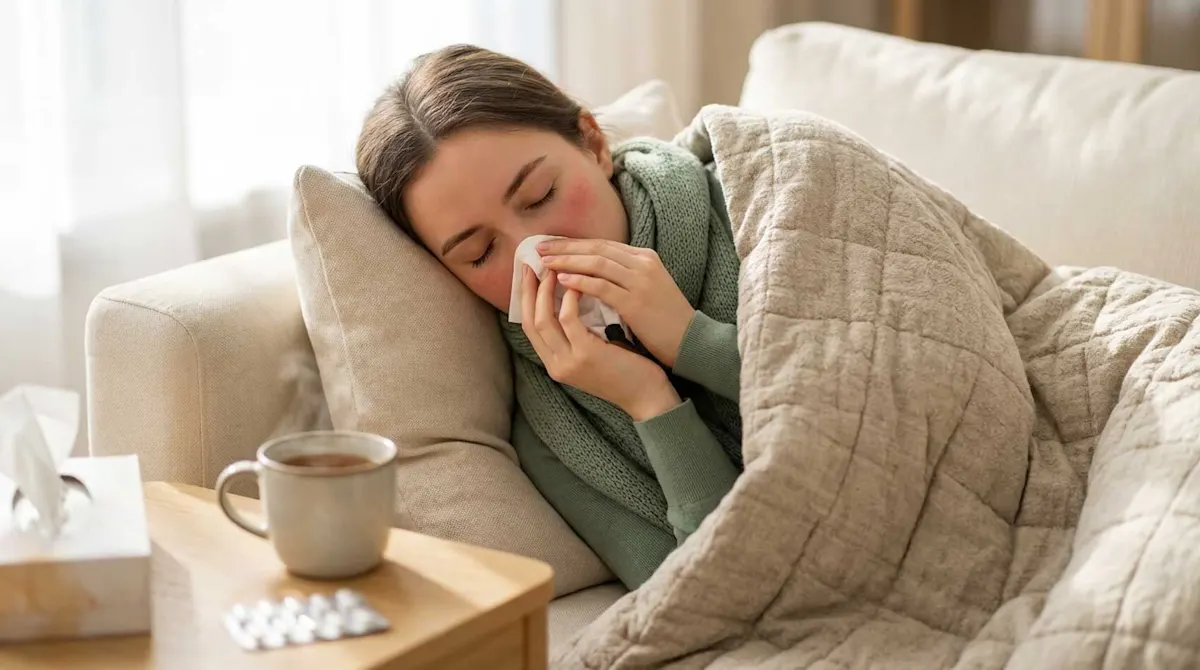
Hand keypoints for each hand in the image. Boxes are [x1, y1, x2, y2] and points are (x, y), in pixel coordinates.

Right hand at [521, 267, 679, 420]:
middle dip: (529, 289)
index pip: (530, 326)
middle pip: (529, 320)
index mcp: (555, 363)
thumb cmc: (627, 371)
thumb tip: (571, 300)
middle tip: (533, 262)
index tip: (531, 273)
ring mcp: (568, 361)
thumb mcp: (594, 353)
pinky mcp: (585, 354)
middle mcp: (555, 364)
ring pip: (542, 318)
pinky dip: (569, 298)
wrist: (647, 396)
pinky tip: (577, 283)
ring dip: (546, 289)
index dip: (527, 297)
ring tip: (556, 267)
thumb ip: (579, 335)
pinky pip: (568, 319)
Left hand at [538, 239, 694, 367]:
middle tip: (538, 249)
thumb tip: (591, 273)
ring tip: (543, 263)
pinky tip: (561, 281)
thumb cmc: (665, 321)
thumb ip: (623, 277)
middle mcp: (642, 263)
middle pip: (595, 248)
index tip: (550, 245)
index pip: (602, 244)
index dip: (573, 243)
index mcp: (644, 257)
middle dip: (564, 247)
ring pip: (595, 262)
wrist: (691, 341)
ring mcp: (640, 280)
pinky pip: (601, 286)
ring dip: (566, 261)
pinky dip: (579, 281)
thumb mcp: (647, 289)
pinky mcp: (635, 300)